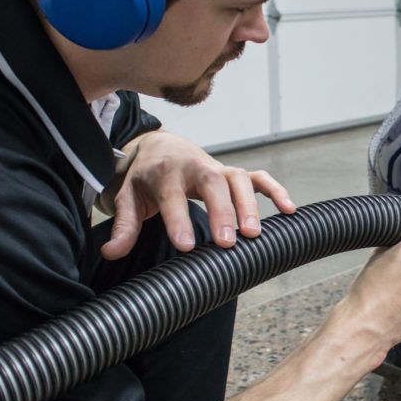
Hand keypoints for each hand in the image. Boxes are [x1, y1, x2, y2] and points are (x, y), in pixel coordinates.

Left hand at [101, 131, 296, 259]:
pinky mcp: (234, 173)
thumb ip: (124, 225)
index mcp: (164, 172)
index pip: (172, 196)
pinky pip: (260, 178)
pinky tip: (290, 210)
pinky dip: (276, 191)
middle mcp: (195, 167)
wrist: (162, 147)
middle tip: (228, 242)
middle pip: (212, 183)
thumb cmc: (147, 177)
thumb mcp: (129, 197)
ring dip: (249, 205)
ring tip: (254, 235)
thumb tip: (110, 253)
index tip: (186, 246)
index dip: (178, 220)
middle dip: (222, 212)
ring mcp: (219, 168)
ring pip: (239, 180)